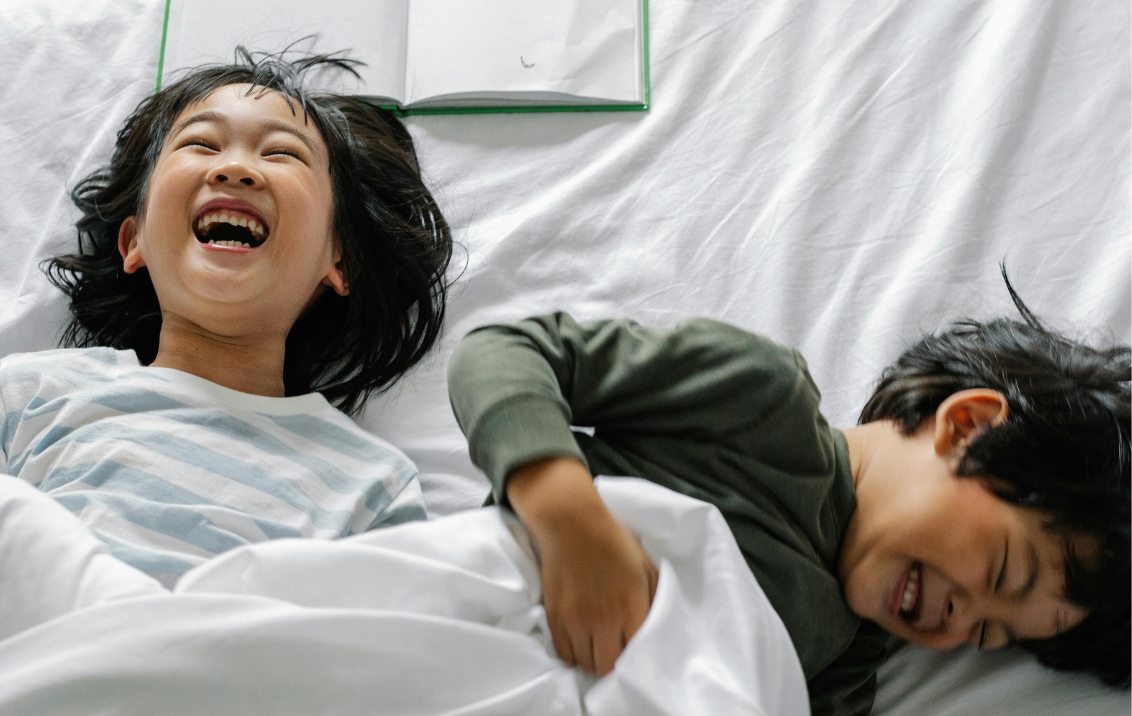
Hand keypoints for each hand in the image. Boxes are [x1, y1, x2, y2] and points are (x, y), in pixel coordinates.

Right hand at [507, 457, 658, 675]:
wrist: (571, 522)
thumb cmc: (613, 541)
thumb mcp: (647, 567)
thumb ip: (656, 600)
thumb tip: (659, 627)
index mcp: (630, 607)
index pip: (636, 656)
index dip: (637, 657)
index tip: (636, 651)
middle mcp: (603, 620)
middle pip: (609, 667)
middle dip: (615, 664)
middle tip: (617, 651)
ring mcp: (576, 621)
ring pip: (586, 665)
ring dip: (594, 660)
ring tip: (598, 647)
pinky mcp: (554, 617)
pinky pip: (564, 654)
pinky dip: (573, 654)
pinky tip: (581, 642)